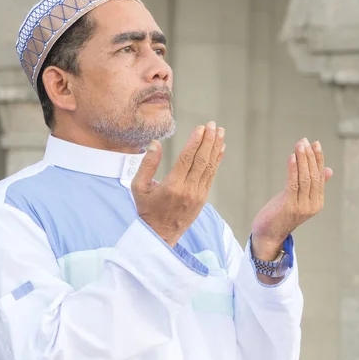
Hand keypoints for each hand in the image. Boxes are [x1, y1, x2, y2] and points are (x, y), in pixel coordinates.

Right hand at [131, 122, 225, 246]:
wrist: (159, 235)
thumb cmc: (147, 209)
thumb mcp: (138, 187)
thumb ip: (147, 164)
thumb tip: (155, 144)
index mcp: (172, 186)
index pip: (187, 159)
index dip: (195, 142)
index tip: (200, 128)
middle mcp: (188, 190)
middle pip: (201, 160)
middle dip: (208, 140)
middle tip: (212, 124)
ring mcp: (197, 195)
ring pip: (209, 167)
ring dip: (215, 148)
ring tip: (220, 132)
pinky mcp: (202, 199)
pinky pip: (211, 176)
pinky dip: (217, 161)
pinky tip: (220, 149)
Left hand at [251, 138, 332, 261]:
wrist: (268, 235)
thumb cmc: (281, 214)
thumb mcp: (299, 198)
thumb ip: (312, 186)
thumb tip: (328, 170)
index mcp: (317, 202)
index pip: (320, 176)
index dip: (318, 159)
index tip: (315, 143)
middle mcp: (312, 204)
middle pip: (313, 175)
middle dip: (310, 156)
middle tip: (304, 141)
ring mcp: (302, 206)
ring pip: (305, 178)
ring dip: (302, 159)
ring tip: (299, 145)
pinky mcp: (289, 206)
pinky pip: (293, 184)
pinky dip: (293, 169)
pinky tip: (292, 157)